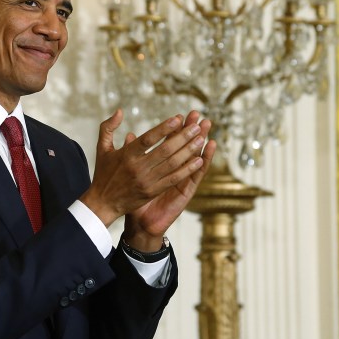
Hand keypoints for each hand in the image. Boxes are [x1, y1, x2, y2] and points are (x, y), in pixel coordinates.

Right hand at [80, 109, 207, 227]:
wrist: (103, 203)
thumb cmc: (104, 173)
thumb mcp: (102, 148)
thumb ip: (108, 127)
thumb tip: (119, 111)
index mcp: (126, 155)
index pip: (148, 139)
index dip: (164, 128)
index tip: (178, 118)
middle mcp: (137, 168)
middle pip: (165, 150)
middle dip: (183, 137)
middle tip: (196, 126)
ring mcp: (146, 181)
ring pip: (172, 164)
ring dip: (188, 151)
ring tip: (201, 139)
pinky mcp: (152, 192)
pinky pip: (173, 179)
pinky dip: (187, 169)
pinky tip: (198, 160)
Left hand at [122, 111, 214, 251]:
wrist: (140, 224)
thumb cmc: (134, 199)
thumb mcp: (130, 174)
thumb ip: (131, 154)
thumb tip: (129, 135)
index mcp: (160, 166)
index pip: (169, 143)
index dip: (174, 129)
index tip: (180, 115)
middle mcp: (173, 171)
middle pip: (184, 147)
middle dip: (190, 130)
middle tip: (197, 114)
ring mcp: (181, 180)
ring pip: (194, 156)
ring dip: (201, 140)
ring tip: (207, 125)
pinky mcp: (187, 191)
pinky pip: (197, 174)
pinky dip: (204, 161)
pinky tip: (209, 148)